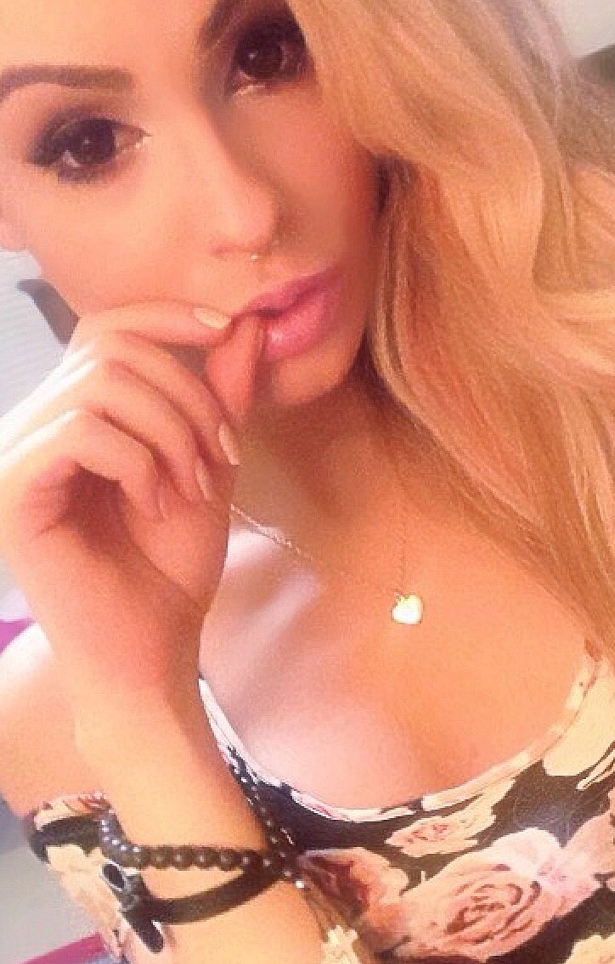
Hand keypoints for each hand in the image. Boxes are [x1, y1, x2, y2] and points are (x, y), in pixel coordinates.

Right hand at [0, 303, 262, 718]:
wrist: (151, 648)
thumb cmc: (171, 567)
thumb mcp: (210, 467)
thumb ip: (219, 397)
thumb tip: (244, 323)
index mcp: (74, 414)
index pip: (106, 327)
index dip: (167, 315)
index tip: (227, 331)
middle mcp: (34, 425)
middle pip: (113, 349)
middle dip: (188, 396)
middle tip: (219, 459)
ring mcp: (15, 456)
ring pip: (101, 385)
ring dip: (170, 433)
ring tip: (190, 489)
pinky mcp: (10, 491)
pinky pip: (80, 432)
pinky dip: (138, 462)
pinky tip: (154, 504)